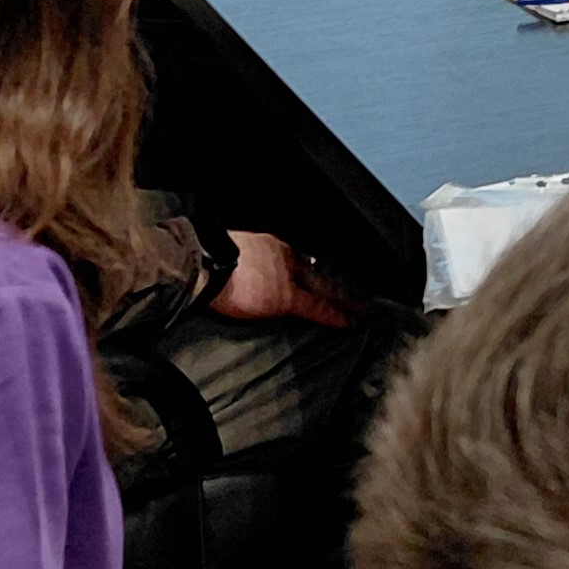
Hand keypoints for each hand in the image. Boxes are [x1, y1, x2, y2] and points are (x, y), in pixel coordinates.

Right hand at [214, 232, 355, 326]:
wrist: (204, 262)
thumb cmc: (206, 257)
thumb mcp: (231, 249)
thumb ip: (245, 259)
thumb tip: (238, 270)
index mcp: (269, 246)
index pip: (298, 258)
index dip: (312, 268)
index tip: (323, 273)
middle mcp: (284, 256)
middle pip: (318, 269)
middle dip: (339, 280)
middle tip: (361, 288)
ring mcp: (287, 276)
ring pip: (325, 286)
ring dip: (346, 297)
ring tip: (365, 307)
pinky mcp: (286, 297)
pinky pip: (317, 307)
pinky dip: (336, 315)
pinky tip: (351, 322)